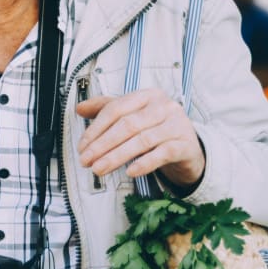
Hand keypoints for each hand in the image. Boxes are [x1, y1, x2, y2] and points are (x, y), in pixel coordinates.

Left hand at [76, 88, 204, 188]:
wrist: (188, 148)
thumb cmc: (155, 129)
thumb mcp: (131, 115)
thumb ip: (105, 109)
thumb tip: (79, 108)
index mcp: (146, 95)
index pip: (115, 109)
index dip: (96, 128)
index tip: (82, 146)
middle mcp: (163, 106)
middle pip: (127, 125)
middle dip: (102, 145)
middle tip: (86, 160)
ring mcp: (177, 125)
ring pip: (142, 140)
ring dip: (116, 157)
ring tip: (100, 169)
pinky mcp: (186, 145)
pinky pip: (162, 153)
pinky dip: (144, 163)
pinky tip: (130, 172)